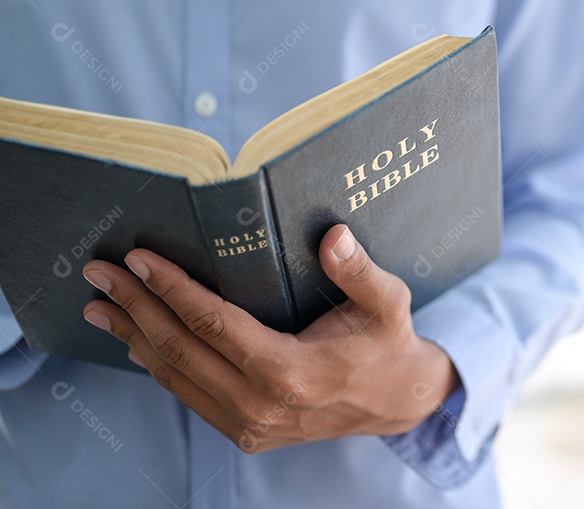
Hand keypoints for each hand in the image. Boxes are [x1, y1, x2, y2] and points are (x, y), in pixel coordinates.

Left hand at [80, 224, 458, 451]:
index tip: (140, 259)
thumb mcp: (389, 303)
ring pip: (175, 377)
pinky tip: (137, 339)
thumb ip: (360, 271)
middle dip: (135, 306)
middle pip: (181, 350)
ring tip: (101, 304)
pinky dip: (157, 364)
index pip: (213, 324)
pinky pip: (189, 395)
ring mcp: (249, 425)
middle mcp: (261, 405)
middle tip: (101, 272)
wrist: (397, 403)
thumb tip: (334, 236)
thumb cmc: (388, 345)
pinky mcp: (245, 433)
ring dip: (134, 336)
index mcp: (291, 371)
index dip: (172, 289)